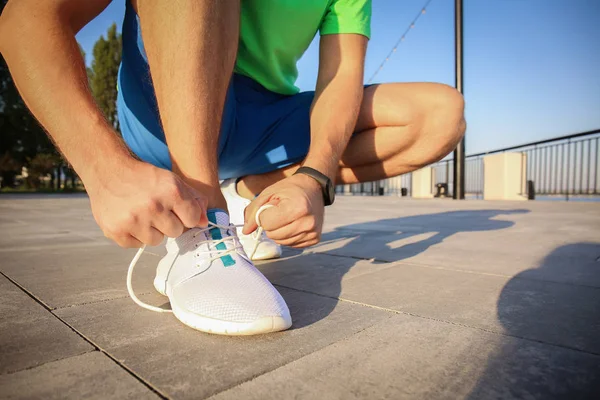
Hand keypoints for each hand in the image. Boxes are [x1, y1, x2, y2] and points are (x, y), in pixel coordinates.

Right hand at [86, 159, 207, 247]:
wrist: (108, 171)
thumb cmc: (144, 177)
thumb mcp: (172, 181)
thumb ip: (194, 200)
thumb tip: (204, 222)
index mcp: (171, 192)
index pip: (192, 220)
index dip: (185, 215)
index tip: (175, 209)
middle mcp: (153, 207)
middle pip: (175, 232)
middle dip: (168, 223)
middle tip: (155, 210)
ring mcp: (133, 221)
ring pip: (156, 241)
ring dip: (151, 231)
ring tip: (141, 214)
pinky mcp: (116, 231)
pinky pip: (136, 245)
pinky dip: (134, 235)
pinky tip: (129, 219)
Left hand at [243, 173, 323, 247]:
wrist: (314, 187)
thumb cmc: (291, 189)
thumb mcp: (268, 193)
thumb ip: (254, 211)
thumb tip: (246, 231)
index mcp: (297, 208)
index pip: (266, 223)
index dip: (264, 215)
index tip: (272, 207)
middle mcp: (307, 222)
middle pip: (273, 235)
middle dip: (271, 224)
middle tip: (280, 212)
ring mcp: (312, 232)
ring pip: (281, 242)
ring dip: (279, 231)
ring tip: (287, 217)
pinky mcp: (315, 239)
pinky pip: (291, 245)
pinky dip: (288, 236)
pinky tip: (294, 224)